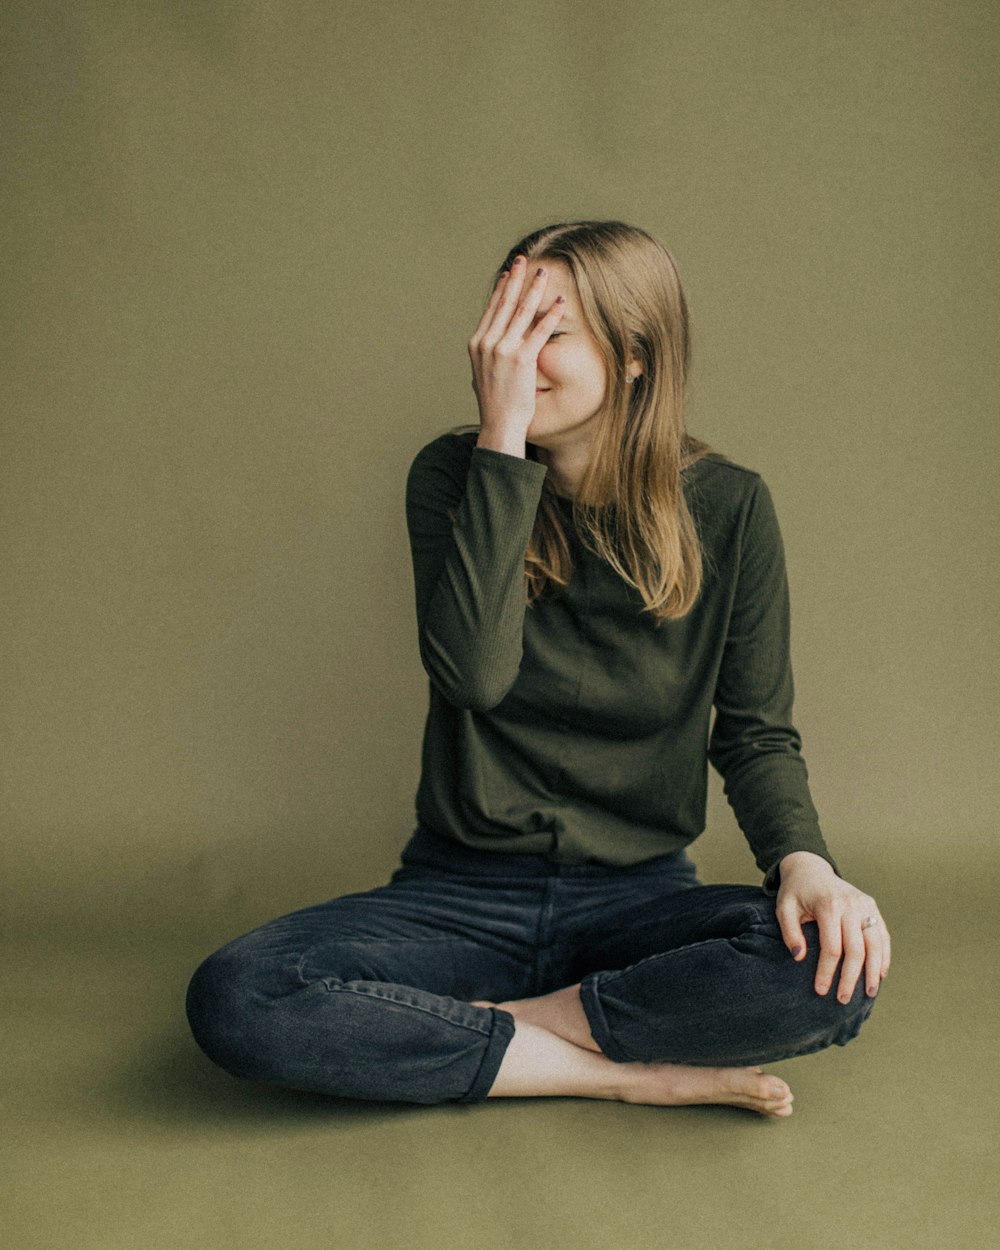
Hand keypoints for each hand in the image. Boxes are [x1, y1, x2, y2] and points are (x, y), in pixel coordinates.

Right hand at [467, 255, 564, 453]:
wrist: (499, 425)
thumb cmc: (495, 404)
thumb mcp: (484, 374)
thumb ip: (488, 356)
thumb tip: (492, 346)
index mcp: (477, 344)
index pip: (491, 309)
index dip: (501, 289)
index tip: (508, 273)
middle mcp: (487, 343)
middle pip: (504, 303)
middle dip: (516, 279)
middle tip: (523, 259)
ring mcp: (503, 350)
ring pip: (521, 312)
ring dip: (534, 289)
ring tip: (543, 273)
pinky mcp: (521, 360)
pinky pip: (539, 331)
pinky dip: (551, 315)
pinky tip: (560, 302)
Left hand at [775, 851, 890, 1002]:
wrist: (810, 868)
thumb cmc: (795, 892)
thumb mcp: (784, 908)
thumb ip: (789, 932)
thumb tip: (799, 958)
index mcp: (828, 905)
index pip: (832, 948)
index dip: (827, 972)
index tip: (821, 991)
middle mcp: (850, 904)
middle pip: (856, 949)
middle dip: (851, 978)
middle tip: (843, 999)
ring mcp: (864, 904)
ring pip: (875, 943)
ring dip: (874, 971)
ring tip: (869, 992)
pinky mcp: (872, 906)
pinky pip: (882, 934)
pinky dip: (884, 955)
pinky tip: (880, 974)